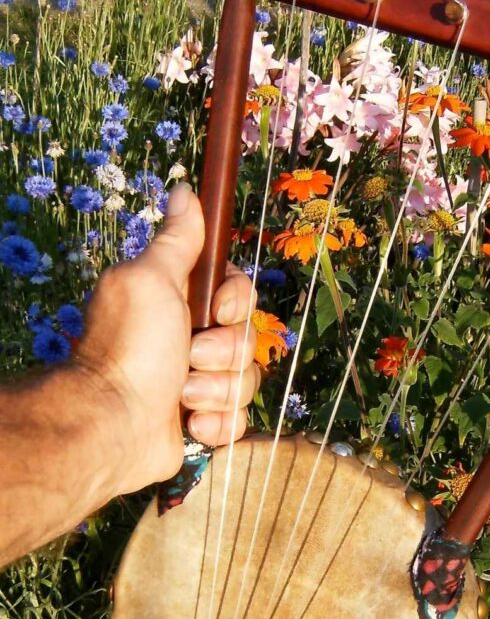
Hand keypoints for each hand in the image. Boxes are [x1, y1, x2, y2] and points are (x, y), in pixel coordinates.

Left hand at [75, 184, 258, 494]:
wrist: (113, 426)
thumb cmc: (131, 350)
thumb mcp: (151, 280)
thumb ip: (176, 240)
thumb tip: (185, 191)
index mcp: (181, 302)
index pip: (237, 291)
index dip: (237, 301)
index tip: (218, 310)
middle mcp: (192, 339)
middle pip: (247, 336)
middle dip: (223, 352)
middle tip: (188, 359)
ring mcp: (199, 382)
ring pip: (246, 380)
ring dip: (216, 390)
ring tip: (182, 397)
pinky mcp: (205, 420)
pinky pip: (238, 418)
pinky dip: (216, 422)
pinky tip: (189, 423)